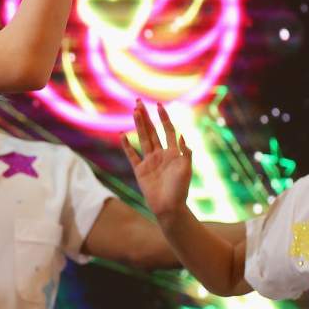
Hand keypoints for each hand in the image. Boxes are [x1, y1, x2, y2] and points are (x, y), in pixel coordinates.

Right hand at [120, 100, 192, 218]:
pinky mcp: (140, 170)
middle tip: (139, 102)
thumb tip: (181, 136)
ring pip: (142, 138)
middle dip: (146, 116)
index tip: (159, 105)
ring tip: (133, 112)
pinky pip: (132, 155)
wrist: (169, 207)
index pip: (167, 130)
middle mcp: (160, 154)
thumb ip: (185, 153)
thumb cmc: (180, 189)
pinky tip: (122, 135)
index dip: (163, 118)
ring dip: (138, 125)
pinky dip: (127, 145)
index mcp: (173, 152)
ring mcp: (149, 161)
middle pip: (152, 131)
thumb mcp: (186, 169)